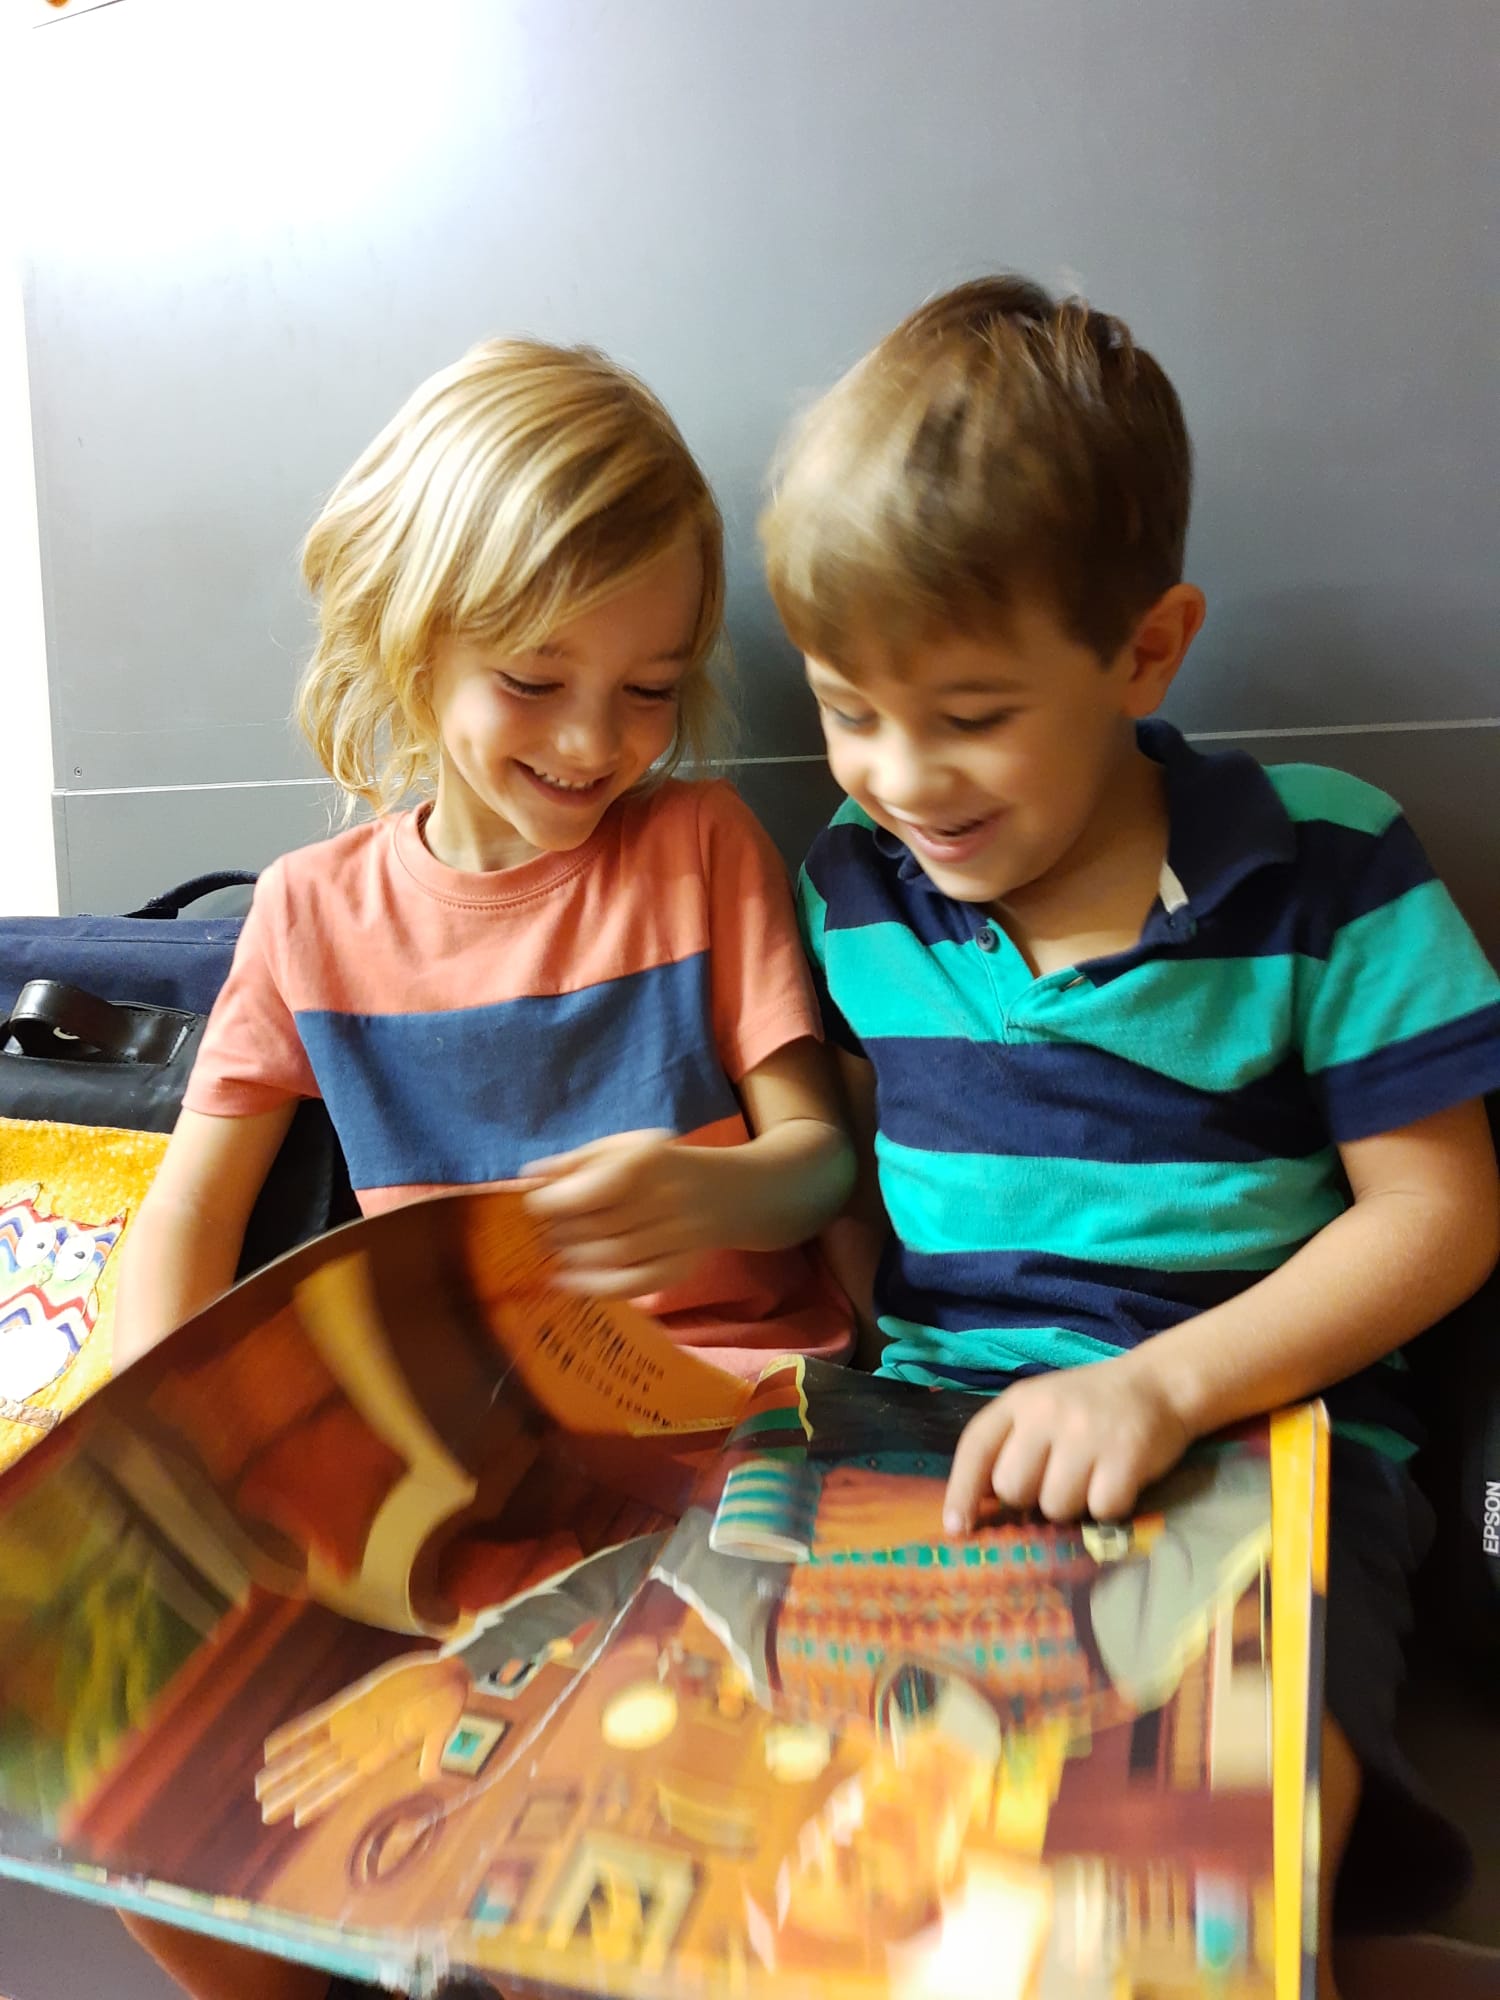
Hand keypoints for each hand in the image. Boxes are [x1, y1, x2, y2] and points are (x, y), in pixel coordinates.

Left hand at [256, 1654, 470, 1827]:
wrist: (446, 1672)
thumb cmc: (449, 1701)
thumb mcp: (445, 1726)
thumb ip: (434, 1751)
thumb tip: (431, 1774)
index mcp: (382, 1754)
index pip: (346, 1782)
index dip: (321, 1799)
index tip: (296, 1818)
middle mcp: (361, 1743)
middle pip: (321, 1772)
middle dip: (293, 1791)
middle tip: (264, 1812)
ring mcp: (353, 1723)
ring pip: (312, 1750)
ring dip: (287, 1768)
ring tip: (260, 1786)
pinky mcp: (350, 1701)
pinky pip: (316, 1720)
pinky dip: (294, 1732)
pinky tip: (272, 1746)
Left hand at [521, 1129, 724, 1296]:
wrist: (716, 1193)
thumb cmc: (653, 1168)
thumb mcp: (619, 1149)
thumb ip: (576, 1162)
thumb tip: (529, 1176)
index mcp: (650, 1160)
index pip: (597, 1187)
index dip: (557, 1201)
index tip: (533, 1205)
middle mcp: (670, 1199)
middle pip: (601, 1226)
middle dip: (562, 1231)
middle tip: (545, 1232)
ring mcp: (679, 1238)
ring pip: (614, 1258)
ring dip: (574, 1258)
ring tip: (557, 1251)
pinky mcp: (679, 1269)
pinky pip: (632, 1285)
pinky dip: (593, 1288)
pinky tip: (565, 1282)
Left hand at [943, 1356, 1191, 1531]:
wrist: (1158, 1384)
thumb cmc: (1089, 1406)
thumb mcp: (1040, 1409)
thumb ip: (1008, 1445)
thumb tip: (977, 1507)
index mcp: (1019, 1401)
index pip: (976, 1447)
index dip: (961, 1492)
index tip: (956, 1528)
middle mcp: (1047, 1413)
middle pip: (1012, 1489)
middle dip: (1030, 1498)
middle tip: (1056, 1480)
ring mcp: (1087, 1433)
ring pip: (1055, 1506)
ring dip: (1072, 1505)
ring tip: (1090, 1477)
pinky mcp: (1126, 1455)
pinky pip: (1100, 1510)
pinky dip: (1109, 1507)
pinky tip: (1116, 1481)